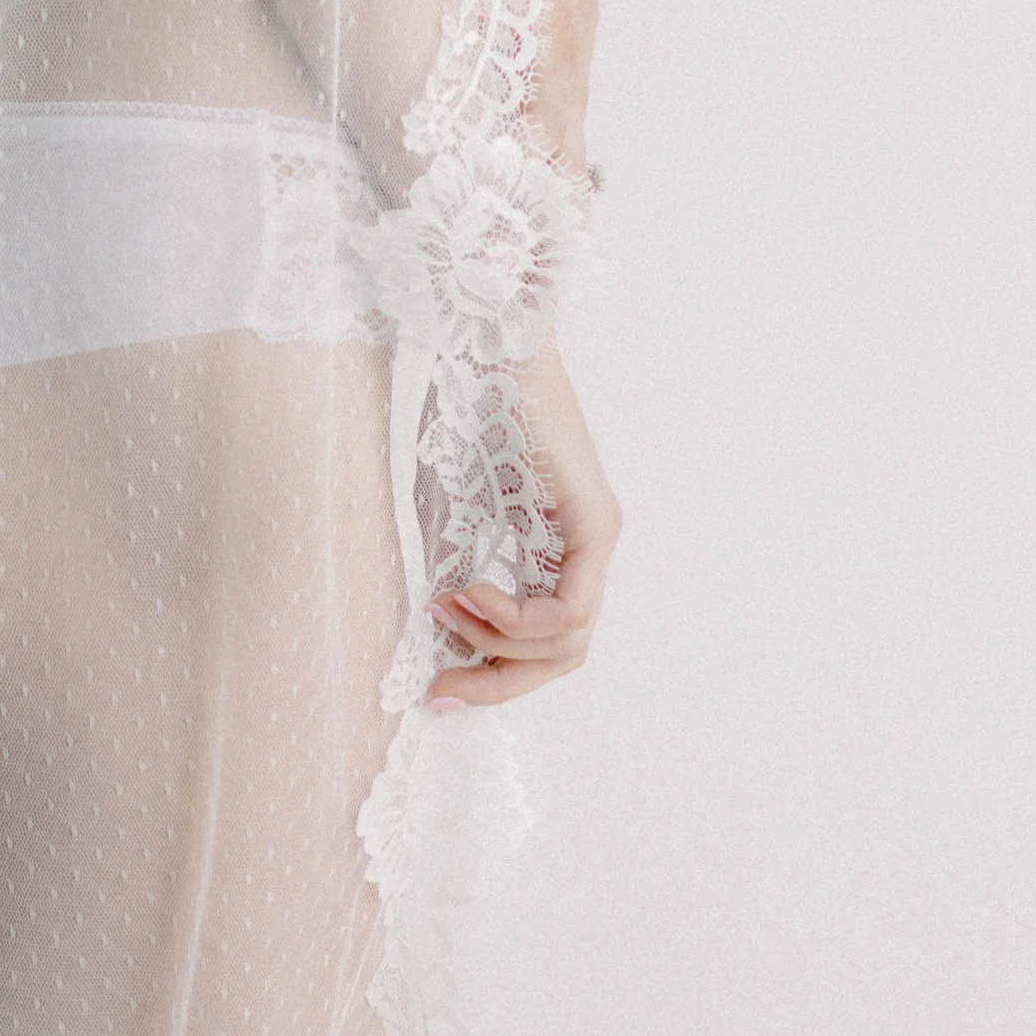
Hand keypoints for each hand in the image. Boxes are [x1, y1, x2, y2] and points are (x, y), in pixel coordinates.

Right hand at [424, 343, 619, 707]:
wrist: (482, 345)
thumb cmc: (463, 414)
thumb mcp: (448, 518)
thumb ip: (454, 581)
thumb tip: (437, 652)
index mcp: (554, 550)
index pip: (541, 641)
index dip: (490, 676)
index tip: (436, 690)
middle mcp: (587, 551)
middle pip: (563, 657)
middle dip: (498, 683)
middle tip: (441, 690)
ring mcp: (599, 538)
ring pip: (568, 642)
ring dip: (497, 640)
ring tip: (449, 602)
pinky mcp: (598, 524)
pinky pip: (569, 610)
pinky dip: (514, 616)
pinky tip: (470, 590)